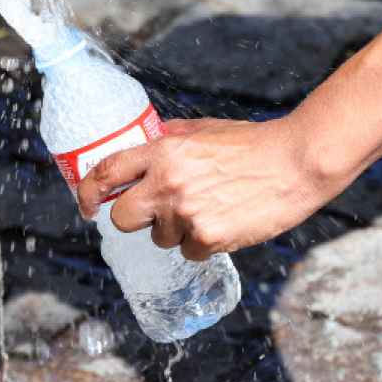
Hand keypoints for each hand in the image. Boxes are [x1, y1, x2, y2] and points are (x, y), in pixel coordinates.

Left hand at [74, 115, 346, 260]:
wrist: (295, 163)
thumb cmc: (254, 144)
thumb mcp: (205, 129)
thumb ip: (171, 138)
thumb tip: (147, 143)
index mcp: (164, 150)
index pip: (106, 172)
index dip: (87, 192)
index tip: (87, 205)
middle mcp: (168, 181)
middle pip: (120, 218)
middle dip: (133, 219)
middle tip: (155, 214)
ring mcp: (187, 212)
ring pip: (159, 239)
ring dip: (176, 231)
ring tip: (209, 211)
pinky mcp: (209, 236)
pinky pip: (190, 252)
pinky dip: (204, 244)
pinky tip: (225, 223)